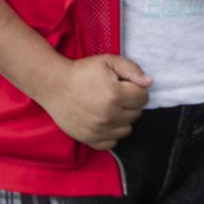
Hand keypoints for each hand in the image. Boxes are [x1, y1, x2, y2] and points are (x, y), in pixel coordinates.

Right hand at [36, 54, 150, 149]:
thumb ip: (132, 70)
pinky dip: (112, 134)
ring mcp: (99, 130)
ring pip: (127, 129)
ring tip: (110, 108)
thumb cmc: (82, 71)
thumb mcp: (108, 61)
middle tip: (116, 95)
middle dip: (130, 104)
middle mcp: (109, 115)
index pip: (143, 98)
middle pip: (136, 114)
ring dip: (123, 119)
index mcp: (116, 95)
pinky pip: (113, 143)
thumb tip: (149, 83)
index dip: (136, 90)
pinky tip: (105, 121)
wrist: (54, 85)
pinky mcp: (90, 139)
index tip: (125, 86)